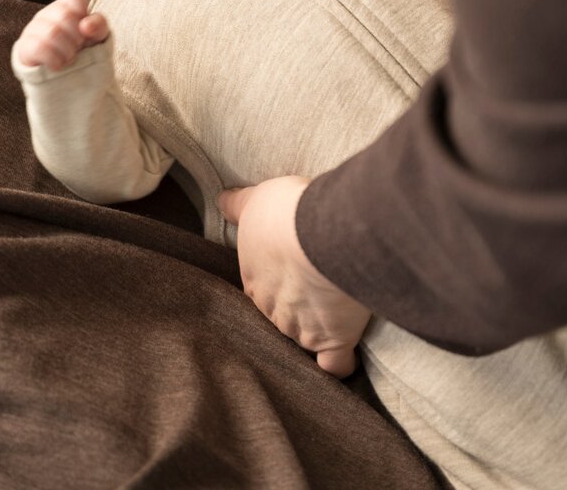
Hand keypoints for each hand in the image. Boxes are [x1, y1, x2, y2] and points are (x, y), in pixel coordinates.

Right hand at [15, 0, 108, 71]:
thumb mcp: (98, 36)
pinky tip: (58, 65)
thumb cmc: (83, 49)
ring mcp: (33, 29)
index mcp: (67, 6)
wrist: (66, 75)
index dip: (82, 11)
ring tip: (69, 58)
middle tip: (78, 48)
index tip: (85, 29)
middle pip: (65, 16)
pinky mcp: (24, 47)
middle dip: (78, 37)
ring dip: (68, 51)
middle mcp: (48, 14)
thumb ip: (98, 25)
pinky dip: (54, 60)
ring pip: (52, 32)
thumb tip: (85, 25)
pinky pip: (39, 48)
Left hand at [217, 176, 371, 377]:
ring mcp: (301, 329)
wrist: (322, 234)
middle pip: (283, 316)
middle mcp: (274, 310)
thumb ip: (239, 205)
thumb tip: (220, 201)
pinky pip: (334, 365)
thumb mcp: (257, 200)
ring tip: (336, 310)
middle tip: (318, 284)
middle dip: (297, 306)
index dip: (279, 281)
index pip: (262, 290)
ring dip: (317, 328)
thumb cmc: (289, 213)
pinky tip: (346, 355)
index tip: (294, 268)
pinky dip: (340, 364)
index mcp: (256, 280)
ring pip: (305, 337)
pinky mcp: (332, 340)